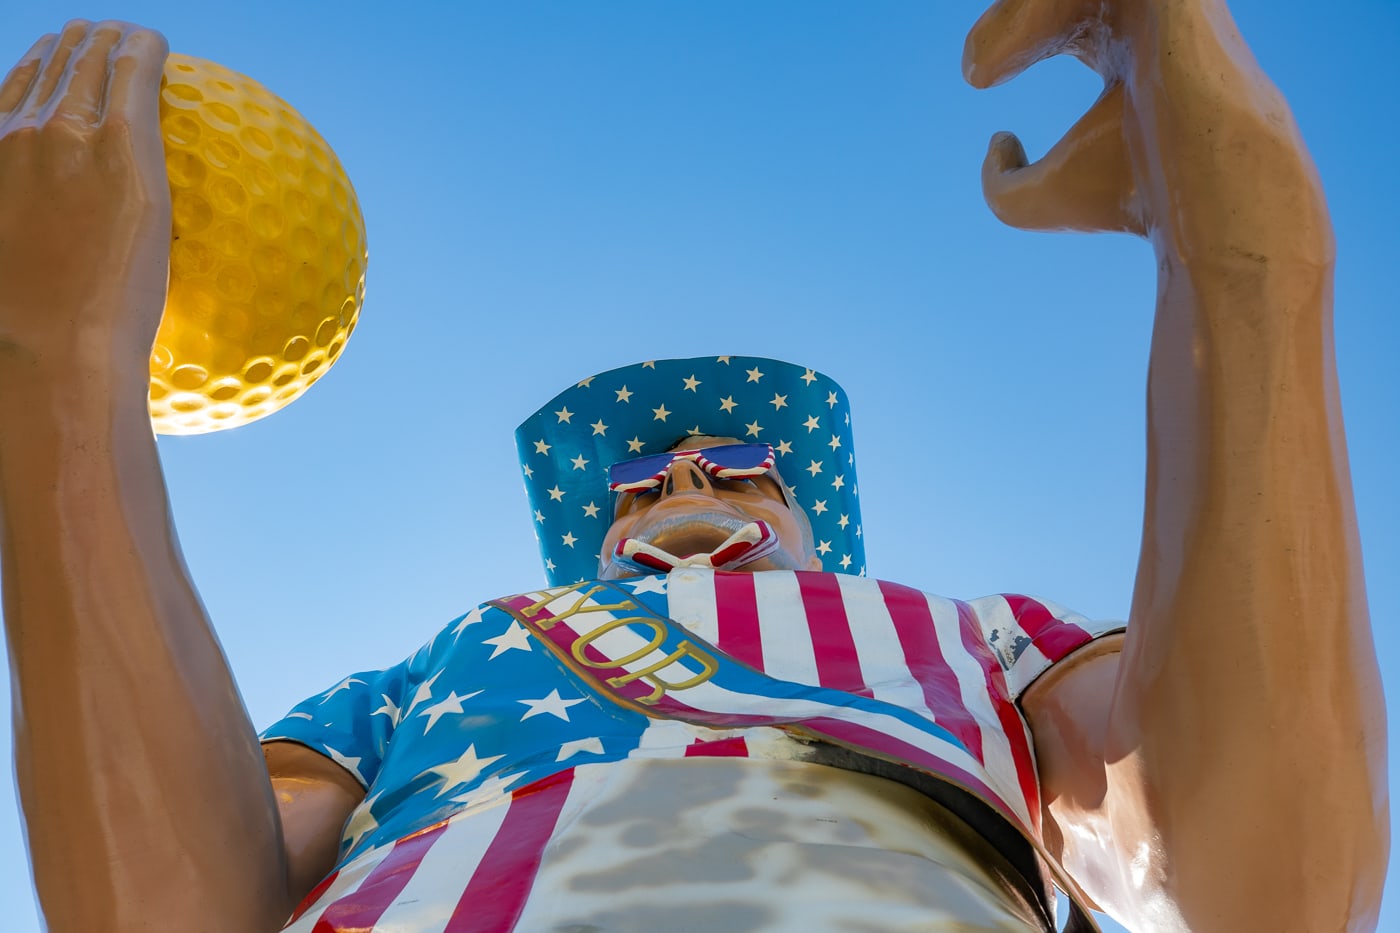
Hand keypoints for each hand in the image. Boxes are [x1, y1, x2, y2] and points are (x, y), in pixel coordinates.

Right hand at [0, 21, 169, 379]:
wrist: (47, 349)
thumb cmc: (34, 338)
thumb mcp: (18, 270)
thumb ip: (34, 239)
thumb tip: (60, 266)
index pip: (12, 95)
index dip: (39, 73)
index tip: (62, 72)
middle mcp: (16, 135)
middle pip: (49, 66)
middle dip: (77, 45)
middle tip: (101, 39)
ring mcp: (66, 136)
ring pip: (89, 58)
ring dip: (111, 39)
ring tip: (134, 36)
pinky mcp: (121, 147)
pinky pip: (135, 75)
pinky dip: (145, 51)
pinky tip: (161, 46)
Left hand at [962, 0, 1315, 249]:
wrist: (1198, 193)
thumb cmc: (1129, 194)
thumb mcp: (1035, 200)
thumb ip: (1001, 182)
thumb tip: (1000, 142)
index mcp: (1131, 52)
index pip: (1067, 13)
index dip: (1011, 32)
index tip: (978, 76)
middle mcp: (1151, 20)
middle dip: (1013, 14)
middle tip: (978, 68)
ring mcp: (1165, 1)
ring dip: (1018, 13)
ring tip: (981, 65)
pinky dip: (1040, 7)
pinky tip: (1015, 41)